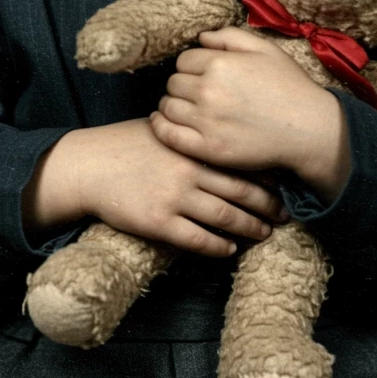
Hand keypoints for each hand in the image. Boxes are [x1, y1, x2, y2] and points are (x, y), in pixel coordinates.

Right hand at [54, 118, 288, 257]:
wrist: (91, 165)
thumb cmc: (128, 144)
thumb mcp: (165, 128)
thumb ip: (194, 136)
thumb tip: (226, 138)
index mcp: (193, 145)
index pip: (240, 161)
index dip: (266, 175)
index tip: (284, 184)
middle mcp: (189, 170)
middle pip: (242, 191)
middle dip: (268, 205)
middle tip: (285, 214)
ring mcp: (175, 197)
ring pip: (226, 218)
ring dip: (251, 228)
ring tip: (264, 233)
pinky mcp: (159, 223)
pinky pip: (199, 240)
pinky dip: (220, 247)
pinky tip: (230, 250)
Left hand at [149, 27, 349, 196]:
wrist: (309, 129)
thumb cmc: (289, 86)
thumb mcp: (264, 48)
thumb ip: (229, 36)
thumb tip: (200, 38)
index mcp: (220, 63)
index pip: (184, 60)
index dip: (192, 66)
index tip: (202, 75)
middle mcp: (208, 90)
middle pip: (173, 83)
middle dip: (182, 85)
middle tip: (196, 93)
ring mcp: (206, 121)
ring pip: (167, 107)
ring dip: (172, 105)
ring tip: (184, 108)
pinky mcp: (208, 148)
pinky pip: (168, 135)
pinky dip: (160, 127)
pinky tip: (163, 123)